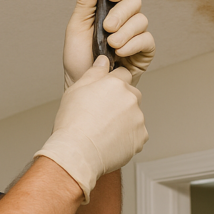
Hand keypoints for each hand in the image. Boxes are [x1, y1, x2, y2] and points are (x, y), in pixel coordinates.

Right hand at [35, 57, 148, 202]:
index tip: (105, 92)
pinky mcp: (140, 138)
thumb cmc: (72, 123)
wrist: (77, 152)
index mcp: (116, 84)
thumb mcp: (76, 90)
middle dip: (119, 101)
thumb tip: (103, 61)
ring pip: (133, 115)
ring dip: (123, 120)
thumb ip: (94, 73)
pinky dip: (126, 136)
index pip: (122, 74)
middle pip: (130, 95)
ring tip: (102, 130)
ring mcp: (138, 119)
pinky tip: (109, 140)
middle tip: (101, 114)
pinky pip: (136, 133)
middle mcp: (131, 99)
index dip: (113, 82)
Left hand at [63, 0, 155, 88]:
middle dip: (120, 14)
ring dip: (124, 32)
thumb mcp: (76, 29)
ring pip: (141, 20)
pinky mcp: (144, 51)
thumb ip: (85, 4)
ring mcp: (135, 35)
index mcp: (108, 10)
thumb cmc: (78, 60)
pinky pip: (147, 40)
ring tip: (111, 46)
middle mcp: (124, 20)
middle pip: (134, 1)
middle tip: (107, 28)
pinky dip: (133, 44)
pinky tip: (120, 53)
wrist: (84, 85)